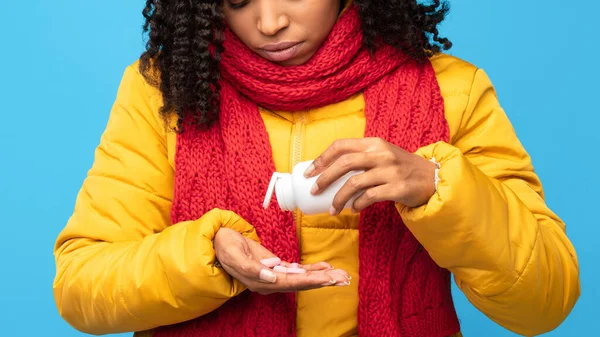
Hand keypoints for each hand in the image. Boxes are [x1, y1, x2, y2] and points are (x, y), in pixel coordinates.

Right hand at [214, 228, 349, 294]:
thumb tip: (271, 277)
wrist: (218, 242)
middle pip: (301, 283)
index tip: (328, 279)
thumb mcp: (233, 254)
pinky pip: (297, 271)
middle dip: (323, 281)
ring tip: (341, 275)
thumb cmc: (224, 247)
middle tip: (343, 279)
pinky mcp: (275, 267)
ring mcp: (274, 275)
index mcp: (261, 281)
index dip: (310, 281)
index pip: (291, 283)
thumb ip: (250, 268)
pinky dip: (312, 269)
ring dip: (322, 276)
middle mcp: (270, 281)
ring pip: (302, 278)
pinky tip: (325, 267)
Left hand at [304, 138, 436, 213]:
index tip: (309, 173)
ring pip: (355, 183)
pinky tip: (352, 209)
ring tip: (332, 209)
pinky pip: (370, 197)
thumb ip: (360, 158)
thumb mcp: (381, 155)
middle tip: (313, 191)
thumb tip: (327, 173)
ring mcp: (391, 170)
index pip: (341, 146)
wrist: (432, 179)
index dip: (322, 159)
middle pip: (344, 163)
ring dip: (339, 198)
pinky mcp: (398, 187)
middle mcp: (381, 154)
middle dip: (324, 178)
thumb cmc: (400, 168)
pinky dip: (357, 204)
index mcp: (373, 143)